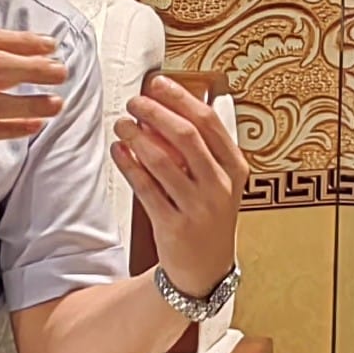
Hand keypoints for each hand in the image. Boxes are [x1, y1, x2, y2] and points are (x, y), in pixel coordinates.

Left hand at [110, 75, 245, 298]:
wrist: (205, 269)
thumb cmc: (208, 216)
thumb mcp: (219, 181)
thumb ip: (202, 149)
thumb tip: (168, 108)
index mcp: (234, 168)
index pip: (209, 122)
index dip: (180, 98)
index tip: (158, 84)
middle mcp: (219, 186)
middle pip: (186, 136)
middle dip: (155, 112)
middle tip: (135, 102)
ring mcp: (198, 207)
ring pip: (162, 161)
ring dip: (137, 136)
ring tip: (122, 123)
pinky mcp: (173, 225)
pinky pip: (146, 188)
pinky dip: (129, 165)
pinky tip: (119, 150)